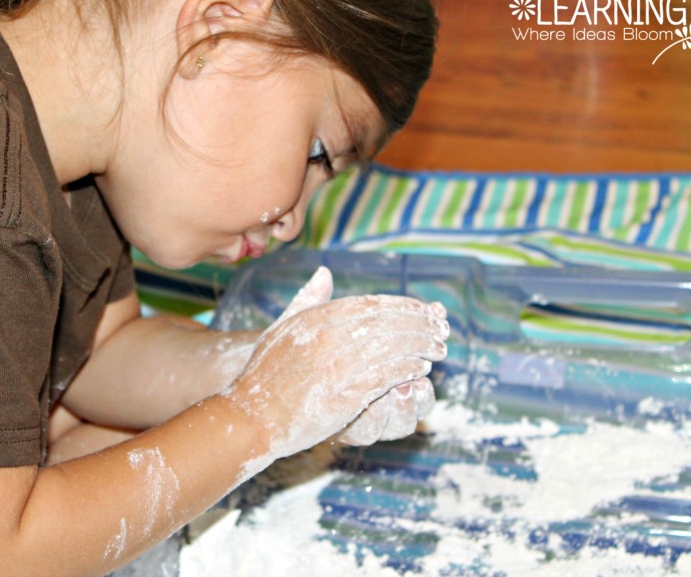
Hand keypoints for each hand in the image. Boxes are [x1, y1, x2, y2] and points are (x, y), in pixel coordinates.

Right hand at [225, 267, 447, 464]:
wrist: (248, 417)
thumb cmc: (265, 375)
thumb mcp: (282, 329)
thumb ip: (307, 300)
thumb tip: (324, 272)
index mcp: (316, 318)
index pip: (372, 304)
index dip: (405, 306)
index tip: (427, 310)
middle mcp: (328, 336)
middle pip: (387, 322)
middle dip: (420, 324)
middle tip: (442, 328)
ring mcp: (336, 365)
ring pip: (392, 347)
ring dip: (420, 346)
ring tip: (439, 349)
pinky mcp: (344, 394)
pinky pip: (385, 376)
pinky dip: (407, 369)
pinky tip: (420, 368)